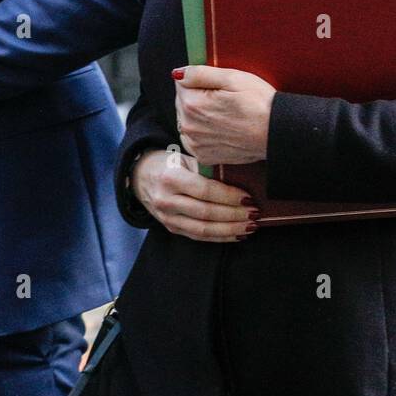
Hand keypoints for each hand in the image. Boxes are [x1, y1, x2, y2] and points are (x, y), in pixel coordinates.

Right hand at [131, 148, 256, 241]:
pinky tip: (237, 234)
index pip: (204, 191)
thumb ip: (207, 168)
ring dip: (230, 230)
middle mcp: (166, 200)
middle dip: (234, 215)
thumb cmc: (169, 163)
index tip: (248, 197)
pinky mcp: (171, 228)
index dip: (228, 196)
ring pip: (203, 229)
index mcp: (170, 178)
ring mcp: (167, 218)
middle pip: (206, 213)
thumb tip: (239, 179)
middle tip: (254, 213)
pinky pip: (199, 236)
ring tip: (250, 226)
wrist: (140, 175)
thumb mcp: (184, 158)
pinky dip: (220, 237)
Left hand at [172, 65, 273, 165]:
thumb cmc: (259, 103)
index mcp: (192, 104)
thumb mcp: (233, 78)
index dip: (201, 82)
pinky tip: (221, 129)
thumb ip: (199, 73)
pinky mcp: (204, 157)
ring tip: (225, 116)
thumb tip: (177, 74)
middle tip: (225, 101)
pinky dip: (203, 133)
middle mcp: (189, 126)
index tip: (219, 88)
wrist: (277, 133)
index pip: (181, 83)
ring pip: (187, 121)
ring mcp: (196, 144)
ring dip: (200, 116)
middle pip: (182, 103)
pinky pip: (194, 139)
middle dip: (198, 98)